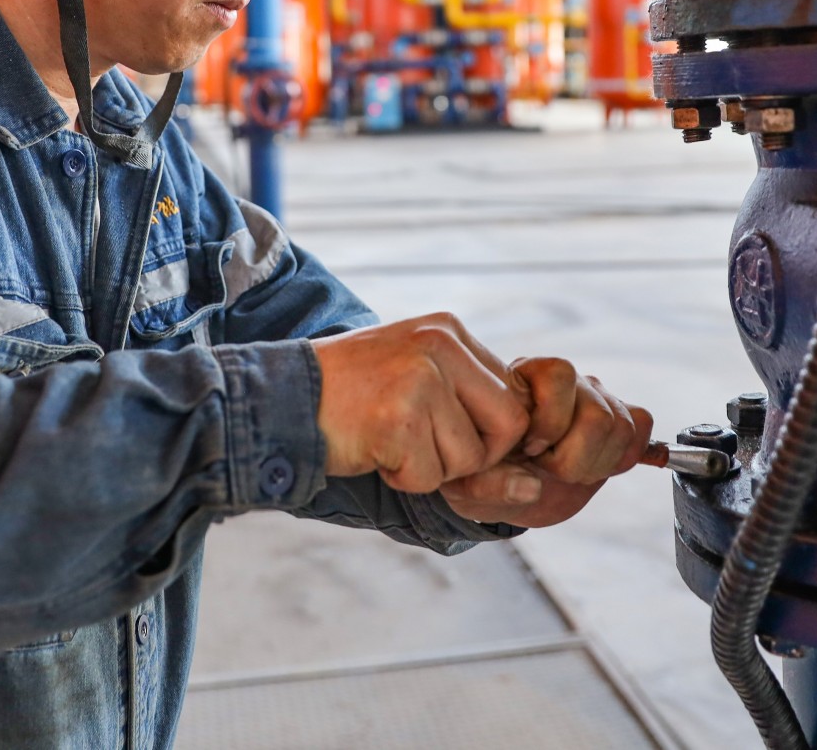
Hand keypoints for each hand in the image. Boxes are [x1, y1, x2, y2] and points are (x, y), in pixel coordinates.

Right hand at [311, 314, 531, 494]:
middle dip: (472, 455)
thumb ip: (469, 404)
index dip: (490, 435)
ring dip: (430, 468)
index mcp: (448, 331)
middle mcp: (440, 346)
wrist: (281, 398)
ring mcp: (420, 380)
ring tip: (388, 439)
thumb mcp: (415, 377)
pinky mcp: (398, 419)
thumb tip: (535, 485)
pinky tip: (372, 450)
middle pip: (507, 428)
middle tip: (422, 445)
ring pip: (468, 459)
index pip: (512, 398)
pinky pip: (428, 478)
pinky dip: (401, 478)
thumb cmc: (352, 396)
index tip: (451, 439)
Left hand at [438, 360, 651, 528]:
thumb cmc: (484, 475)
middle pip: (598, 412)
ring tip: (565, 470)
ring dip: (595, 463)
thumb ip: (490, 486)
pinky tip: (593, 466)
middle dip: (574, 457)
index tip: (528, 452)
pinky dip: (623, 456)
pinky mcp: (616, 419)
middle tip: (547, 467)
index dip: (550, 423)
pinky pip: (641, 424)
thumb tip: (531, 487)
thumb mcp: (470, 486)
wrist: (505, 486)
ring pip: (622, 425)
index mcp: (522, 380)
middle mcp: (563, 383)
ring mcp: (593, 398)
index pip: (560, 375)